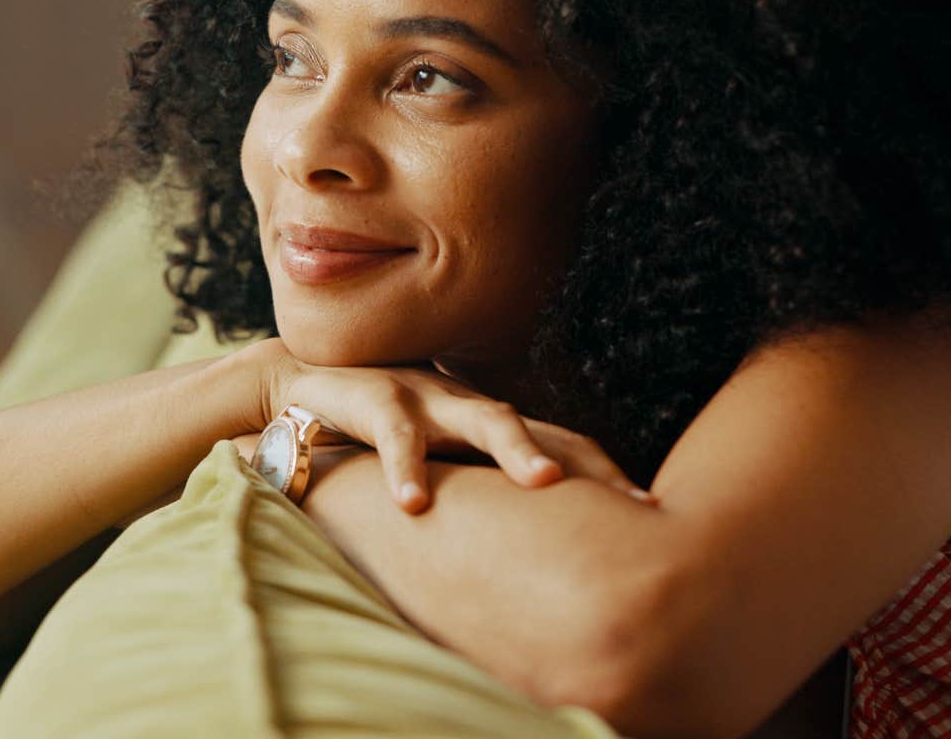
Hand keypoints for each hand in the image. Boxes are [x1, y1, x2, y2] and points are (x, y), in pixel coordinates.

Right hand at [225, 337, 655, 513]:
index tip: (654, 516)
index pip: (564, 448)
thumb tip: (528, 565)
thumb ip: (476, 496)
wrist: (296, 385)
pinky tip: (413, 503)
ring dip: (517, 447)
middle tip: (632, 500)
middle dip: (589, 462)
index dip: (607, 477)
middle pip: (548, 430)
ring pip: (486, 416)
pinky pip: (396, 434)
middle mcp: (468, 407)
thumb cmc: (376, 434)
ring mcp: (428, 396)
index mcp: (486, 426)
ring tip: (545, 481)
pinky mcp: (374, 397)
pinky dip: (406, 468)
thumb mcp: (435, 464)